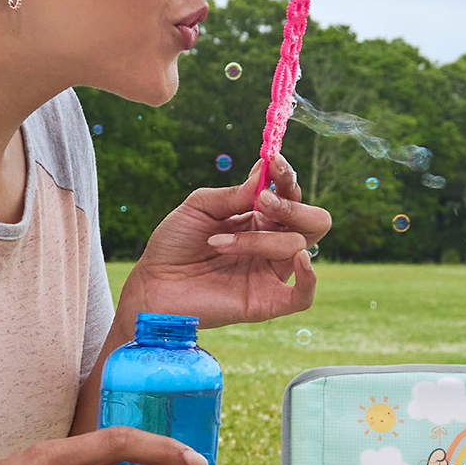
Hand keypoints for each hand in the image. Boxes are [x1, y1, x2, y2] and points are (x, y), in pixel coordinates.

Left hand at [121, 154, 328, 328]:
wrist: (152, 283)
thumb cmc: (174, 244)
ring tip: (218, 243)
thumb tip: (265, 171)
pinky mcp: (265, 302)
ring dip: (258, 240)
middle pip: (313, 221)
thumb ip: (235, 193)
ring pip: (297, 247)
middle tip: (263, 202)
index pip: (291, 197)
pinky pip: (303, 296)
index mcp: (259, 220)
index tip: (274, 162)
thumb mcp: (200, 206)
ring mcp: (270, 273)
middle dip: (293, 207)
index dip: (287, 178)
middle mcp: (271, 244)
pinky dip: (310, 278)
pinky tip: (300, 260)